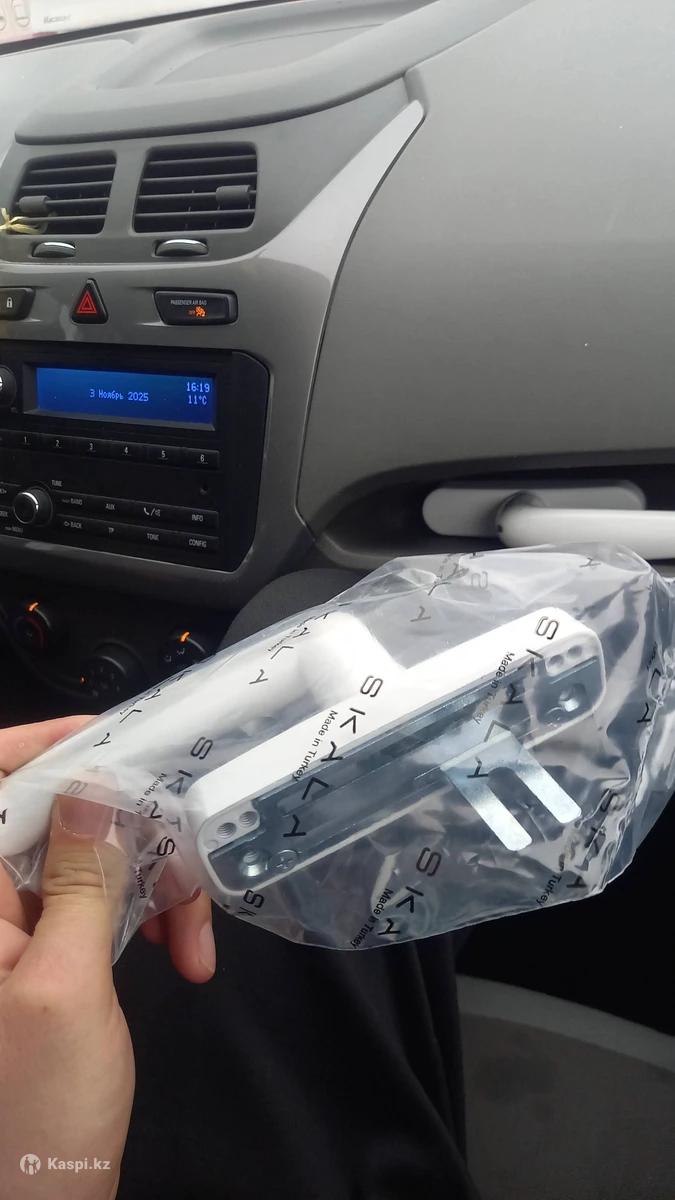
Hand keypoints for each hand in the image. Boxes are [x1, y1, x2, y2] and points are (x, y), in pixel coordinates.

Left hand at [0, 717, 214, 1197]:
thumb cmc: (36, 1112)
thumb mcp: (67, 984)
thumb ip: (78, 879)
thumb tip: (91, 787)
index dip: (35, 749)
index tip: (105, 738)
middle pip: (48, 821)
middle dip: (126, 833)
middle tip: (182, 864)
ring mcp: (9, 934)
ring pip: (85, 861)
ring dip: (149, 885)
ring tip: (191, 938)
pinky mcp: (42, 956)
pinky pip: (96, 903)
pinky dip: (143, 917)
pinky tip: (179, 952)